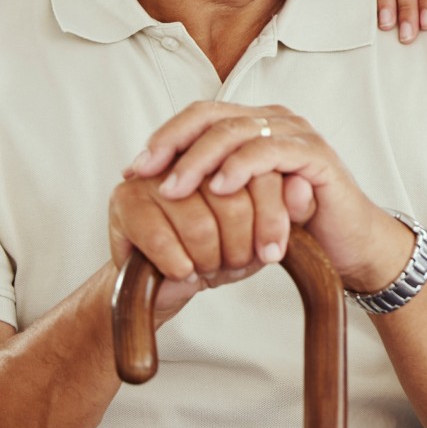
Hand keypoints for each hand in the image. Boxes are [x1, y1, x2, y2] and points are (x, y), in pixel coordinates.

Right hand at [108, 169, 291, 323]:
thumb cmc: (224, 248)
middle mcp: (191, 151)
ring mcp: (156, 172)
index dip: (270, 214)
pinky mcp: (124, 199)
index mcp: (229, 147)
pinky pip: (161, 237)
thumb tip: (302, 186)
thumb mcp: (266, 230)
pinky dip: (180, 264)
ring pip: (199, 221)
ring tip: (211, 267)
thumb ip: (291, 207)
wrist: (171, 280)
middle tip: (239, 263)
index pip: (259, 168)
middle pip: (231, 196)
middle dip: (240, 242)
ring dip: (210, 257)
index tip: (273, 251)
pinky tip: (186, 272)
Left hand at [123, 102, 413, 292]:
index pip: (202, 115)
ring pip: (238, 131)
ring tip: (175, 189)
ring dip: (200, 160)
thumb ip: (211, 185)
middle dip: (174, 146)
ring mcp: (298, 135)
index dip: (165, 137)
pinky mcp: (316, 156)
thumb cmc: (295, 226)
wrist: (347, 245)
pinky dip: (241, 167)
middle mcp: (275, 121)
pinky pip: (271, 152)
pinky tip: (219, 188)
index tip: (135, 170)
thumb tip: (152, 185)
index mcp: (255, 126)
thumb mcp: (243, 204)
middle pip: (214, 117)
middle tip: (148, 177)